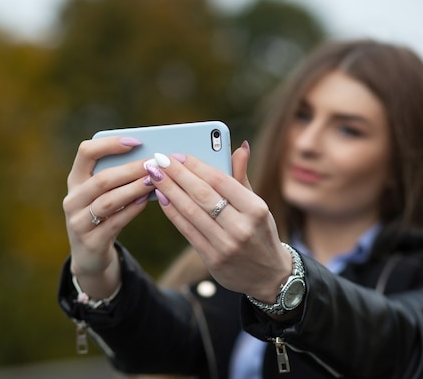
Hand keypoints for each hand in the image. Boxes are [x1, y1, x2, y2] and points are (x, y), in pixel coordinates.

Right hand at [63, 136, 153, 297]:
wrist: (90, 255)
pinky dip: (132, 210)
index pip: (86, 152)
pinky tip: (146, 201)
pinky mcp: (90, 242)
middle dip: (130, 170)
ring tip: (153, 181)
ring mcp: (78, 222)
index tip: (136, 142)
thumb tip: (150, 159)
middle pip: (101, 179)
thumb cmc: (104, 215)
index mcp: (75, 180)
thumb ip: (119, 177)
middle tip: (153, 164)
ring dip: (133, 189)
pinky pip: (114, 222)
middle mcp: (73, 199)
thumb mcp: (104, 194)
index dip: (110, 144)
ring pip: (108, 201)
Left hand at [143, 141, 292, 302]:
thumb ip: (242, 177)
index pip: (221, 180)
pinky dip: (172, 212)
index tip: (178, 155)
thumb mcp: (258, 205)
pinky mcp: (212, 259)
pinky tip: (161, 198)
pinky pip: (187, 230)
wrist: (269, 275)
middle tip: (159, 160)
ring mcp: (226, 245)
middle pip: (203, 195)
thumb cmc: (260, 231)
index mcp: (256, 208)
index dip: (196, 166)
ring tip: (154, 175)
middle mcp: (242, 227)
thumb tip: (240, 147)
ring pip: (191, 212)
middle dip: (177, 175)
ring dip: (169, 191)